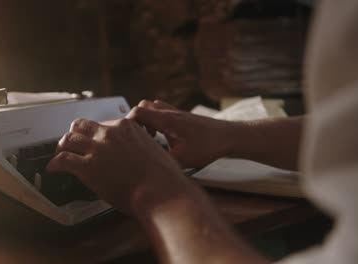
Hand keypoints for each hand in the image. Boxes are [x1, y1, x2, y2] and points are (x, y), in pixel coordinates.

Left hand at [46, 118, 186, 212]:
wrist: (159, 190)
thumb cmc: (163, 176)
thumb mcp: (156, 149)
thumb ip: (144, 145)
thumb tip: (143, 152)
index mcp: (127, 127)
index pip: (104, 123)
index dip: (96, 133)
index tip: (95, 140)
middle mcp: (110, 133)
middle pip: (82, 125)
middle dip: (75, 134)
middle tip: (73, 143)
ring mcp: (97, 148)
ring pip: (69, 139)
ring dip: (62, 147)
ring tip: (59, 153)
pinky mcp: (88, 167)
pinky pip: (63, 160)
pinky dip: (55, 164)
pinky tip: (53, 168)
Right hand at [128, 100, 243, 167]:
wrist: (229, 137)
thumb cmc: (208, 146)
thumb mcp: (183, 159)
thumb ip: (162, 160)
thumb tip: (146, 166)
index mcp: (166, 120)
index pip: (137, 112)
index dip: (128, 123)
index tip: (130, 138)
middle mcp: (169, 112)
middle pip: (143, 107)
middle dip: (136, 121)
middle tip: (140, 138)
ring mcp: (176, 112)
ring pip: (153, 108)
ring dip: (147, 120)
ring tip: (152, 138)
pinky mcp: (183, 116)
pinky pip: (163, 112)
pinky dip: (158, 121)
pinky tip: (165, 137)